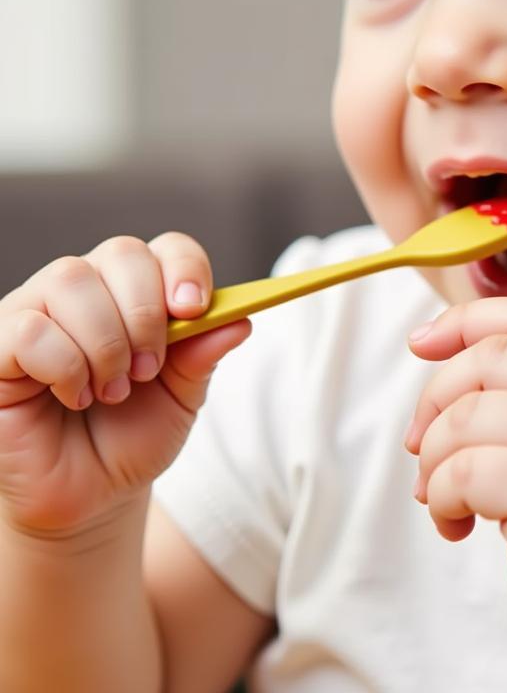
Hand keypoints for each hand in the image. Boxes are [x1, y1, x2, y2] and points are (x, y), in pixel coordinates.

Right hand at [0, 233, 250, 538]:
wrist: (90, 495)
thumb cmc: (134, 435)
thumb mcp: (183, 397)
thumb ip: (204, 355)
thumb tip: (239, 319)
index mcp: (139, 291)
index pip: (167, 248)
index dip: (184, 269)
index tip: (194, 309)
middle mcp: (88, 288)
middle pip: (121, 252)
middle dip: (144, 313)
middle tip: (149, 368)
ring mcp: (37, 309)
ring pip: (72, 280)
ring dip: (105, 342)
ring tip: (113, 390)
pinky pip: (29, 328)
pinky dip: (63, 365)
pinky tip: (75, 395)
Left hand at [405, 294, 506, 667]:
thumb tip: (442, 352)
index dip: (466, 321)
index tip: (421, 343)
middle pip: (491, 356)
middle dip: (436, 397)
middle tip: (422, 446)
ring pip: (468, 415)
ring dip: (433, 458)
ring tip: (442, 496)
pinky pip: (463, 471)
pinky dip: (440, 497)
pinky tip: (456, 526)